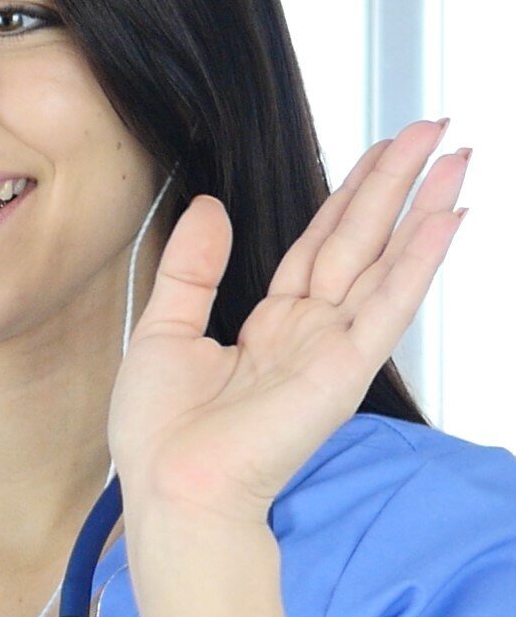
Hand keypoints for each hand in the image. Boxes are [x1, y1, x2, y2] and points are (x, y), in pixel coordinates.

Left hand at [107, 119, 469, 527]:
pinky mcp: (344, 369)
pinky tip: (448, 218)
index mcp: (270, 325)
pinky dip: (419, 260)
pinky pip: (388, 304)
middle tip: (435, 129)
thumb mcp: (165, 329)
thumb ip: (193, 266)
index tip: (380, 151)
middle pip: (361, 240)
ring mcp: (332, 348)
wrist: (170, 488)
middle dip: (396, 184)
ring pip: (385, 261)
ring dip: (423, 207)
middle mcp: (310, 332)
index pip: (319, 245)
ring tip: (456, 155)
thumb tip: (210, 204)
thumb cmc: (160, 431)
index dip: (349, 196)